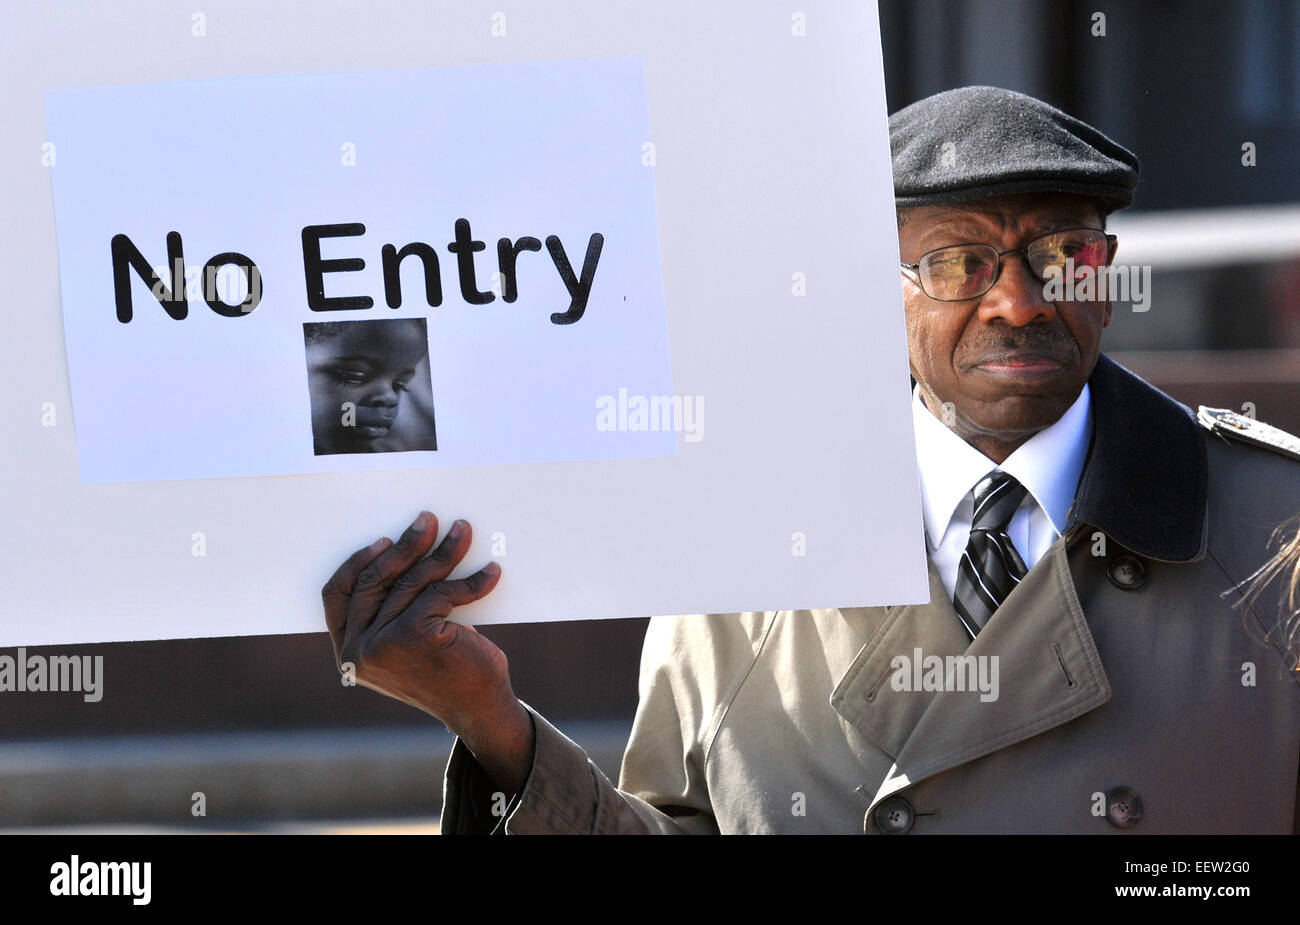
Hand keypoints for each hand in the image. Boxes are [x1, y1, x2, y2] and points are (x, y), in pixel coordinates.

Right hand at [321, 511, 532, 791]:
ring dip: (444, 552)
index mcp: (348, 652)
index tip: (385, 539)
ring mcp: (382, 644)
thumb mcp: (406, 646)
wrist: (478, 711)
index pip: (336, 595)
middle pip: (376, 579)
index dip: (358, 562)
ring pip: (413, 581)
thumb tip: (409, 552)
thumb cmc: (446, 672)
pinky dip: (472, 580)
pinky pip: (443, 593)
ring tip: (463, 533)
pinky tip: (490, 573)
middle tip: (430, 521)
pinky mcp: (413, 635)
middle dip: (407, 545)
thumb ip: (392, 614)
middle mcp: (358, 650)